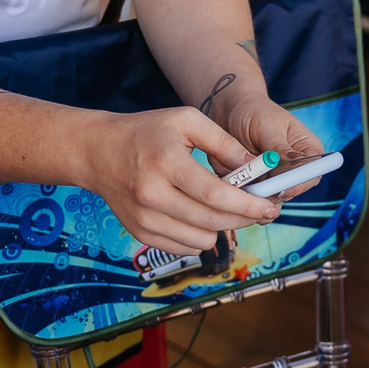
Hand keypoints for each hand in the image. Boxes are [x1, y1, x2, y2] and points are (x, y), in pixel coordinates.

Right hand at [71, 106, 282, 253]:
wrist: (98, 152)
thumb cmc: (146, 132)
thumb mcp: (186, 120)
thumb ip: (223, 141)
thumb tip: (255, 166)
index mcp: (166, 163)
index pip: (215, 195)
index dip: (247, 205)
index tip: (270, 206)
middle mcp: (152, 195)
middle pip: (211, 221)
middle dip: (244, 218)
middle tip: (260, 209)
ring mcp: (144, 219)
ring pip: (201, 240)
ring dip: (222, 227)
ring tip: (222, 206)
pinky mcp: (140, 233)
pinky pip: (184, 247)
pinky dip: (200, 234)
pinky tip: (200, 214)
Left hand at [211, 90, 324, 201]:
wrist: (229, 114)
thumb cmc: (254, 112)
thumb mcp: (268, 125)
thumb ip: (279, 147)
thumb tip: (294, 163)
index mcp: (307, 151)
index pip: (313, 174)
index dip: (299, 184)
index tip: (282, 187)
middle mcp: (294, 170)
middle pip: (291, 191)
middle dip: (271, 192)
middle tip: (253, 186)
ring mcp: (275, 181)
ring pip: (270, 200)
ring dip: (253, 193)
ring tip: (238, 177)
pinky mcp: (257, 188)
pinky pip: (252, 201)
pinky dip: (240, 194)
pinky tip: (232, 181)